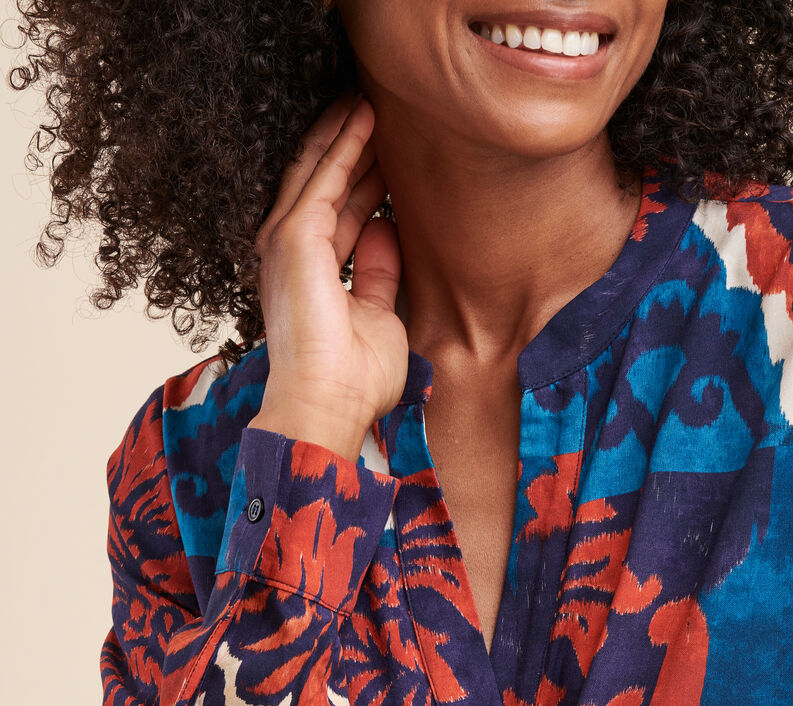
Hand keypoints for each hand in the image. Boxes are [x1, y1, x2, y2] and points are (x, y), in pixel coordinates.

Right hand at [248, 93, 408, 459]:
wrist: (329, 404)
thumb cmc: (353, 380)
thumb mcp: (379, 317)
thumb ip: (379, 273)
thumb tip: (386, 230)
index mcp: (311, 275)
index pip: (339, 212)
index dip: (363, 179)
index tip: (390, 152)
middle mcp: (291, 254)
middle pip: (324, 185)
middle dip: (349, 146)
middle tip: (376, 107)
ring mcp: (286, 243)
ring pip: (318, 171)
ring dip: (344, 133)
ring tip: (368, 97)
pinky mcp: (294, 238)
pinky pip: (323, 179)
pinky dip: (343, 146)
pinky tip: (363, 117)